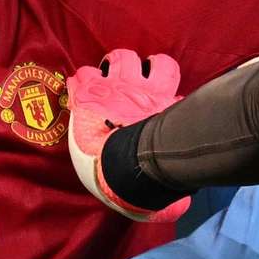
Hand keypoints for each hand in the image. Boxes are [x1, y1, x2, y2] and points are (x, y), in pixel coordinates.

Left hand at [66, 48, 186, 219]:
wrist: (127, 171)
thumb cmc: (149, 177)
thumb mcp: (168, 179)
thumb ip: (172, 181)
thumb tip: (182, 200)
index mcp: (164, 107)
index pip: (169, 78)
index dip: (161, 81)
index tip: (153, 92)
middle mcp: (145, 91)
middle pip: (151, 62)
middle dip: (138, 66)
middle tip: (128, 79)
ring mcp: (117, 88)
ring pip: (120, 58)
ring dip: (111, 65)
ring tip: (103, 76)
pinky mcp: (89, 95)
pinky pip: (82, 76)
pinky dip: (79, 82)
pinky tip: (76, 88)